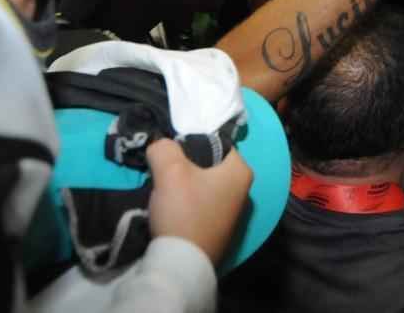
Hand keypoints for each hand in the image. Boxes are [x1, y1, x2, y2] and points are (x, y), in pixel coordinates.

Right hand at [146, 138, 252, 263]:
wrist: (181, 262)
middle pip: (208, 163)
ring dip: (183, 184)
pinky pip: (200, 203)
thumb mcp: (169, 170)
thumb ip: (163, 147)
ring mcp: (233, 212)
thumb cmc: (184, 210)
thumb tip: (160, 144)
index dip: (190, 141)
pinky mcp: (219, 228)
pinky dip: (186, 202)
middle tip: (163, 169)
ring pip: (202, 184)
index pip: (215, 141)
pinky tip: (170, 208)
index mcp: (241, 171)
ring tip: (164, 189)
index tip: (170, 152)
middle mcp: (243, 190)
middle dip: (185, 164)